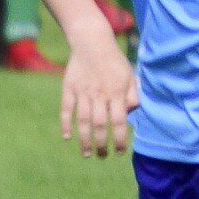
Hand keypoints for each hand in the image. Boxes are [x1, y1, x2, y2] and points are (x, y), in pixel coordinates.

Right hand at [60, 35, 137, 157]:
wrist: (91, 42)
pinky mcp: (68, 88)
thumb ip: (133, 96)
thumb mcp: (130, 76)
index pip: (118, 122)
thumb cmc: (114, 61)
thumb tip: (131, 114)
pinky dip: (65, 124)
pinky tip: (68, 137)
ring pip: (82, 121)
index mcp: (116, 93)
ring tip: (87, 154)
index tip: (119, 152)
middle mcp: (99, 95)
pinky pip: (65, 109)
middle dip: (101, 144)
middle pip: (99, 125)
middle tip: (103, 156)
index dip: (119, 139)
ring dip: (84, 140)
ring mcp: (82, 92)